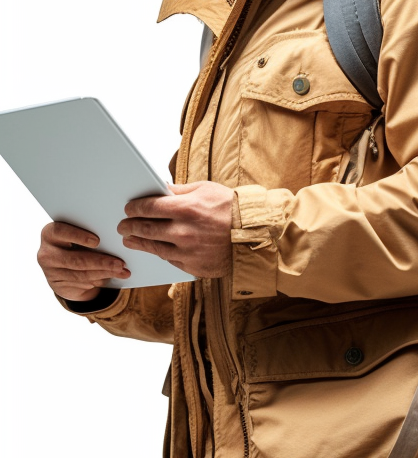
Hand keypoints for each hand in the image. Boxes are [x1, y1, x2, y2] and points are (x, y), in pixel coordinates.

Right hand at [37, 220, 130, 300]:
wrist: (61, 267)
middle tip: (119, 264)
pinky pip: (83, 284)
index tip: (97, 241)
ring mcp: (51, 272)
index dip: (78, 236)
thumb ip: (88, 236)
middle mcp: (47, 253)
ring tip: (121, 271)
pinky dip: (100, 281)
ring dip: (104, 273)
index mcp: (49, 234)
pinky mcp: (59, 286)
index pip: (60, 232)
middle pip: (76, 259)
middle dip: (101, 262)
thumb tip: (113, 242)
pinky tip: (111, 277)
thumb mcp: (77, 237)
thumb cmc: (74, 244)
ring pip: (82, 274)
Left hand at [119, 182, 235, 278]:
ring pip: (155, 248)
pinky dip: (160, 253)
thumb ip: (179, 192)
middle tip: (123, 226)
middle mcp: (184, 232)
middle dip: (130, 227)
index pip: (149, 208)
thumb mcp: (205, 190)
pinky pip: (170, 260)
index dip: (134, 208)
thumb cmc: (231, 209)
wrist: (254, 235)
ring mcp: (188, 252)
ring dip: (139, 243)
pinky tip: (154, 249)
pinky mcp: (194, 267)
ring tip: (131, 240)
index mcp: (186, 209)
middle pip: (146, 229)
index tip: (128, 209)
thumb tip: (160, 190)